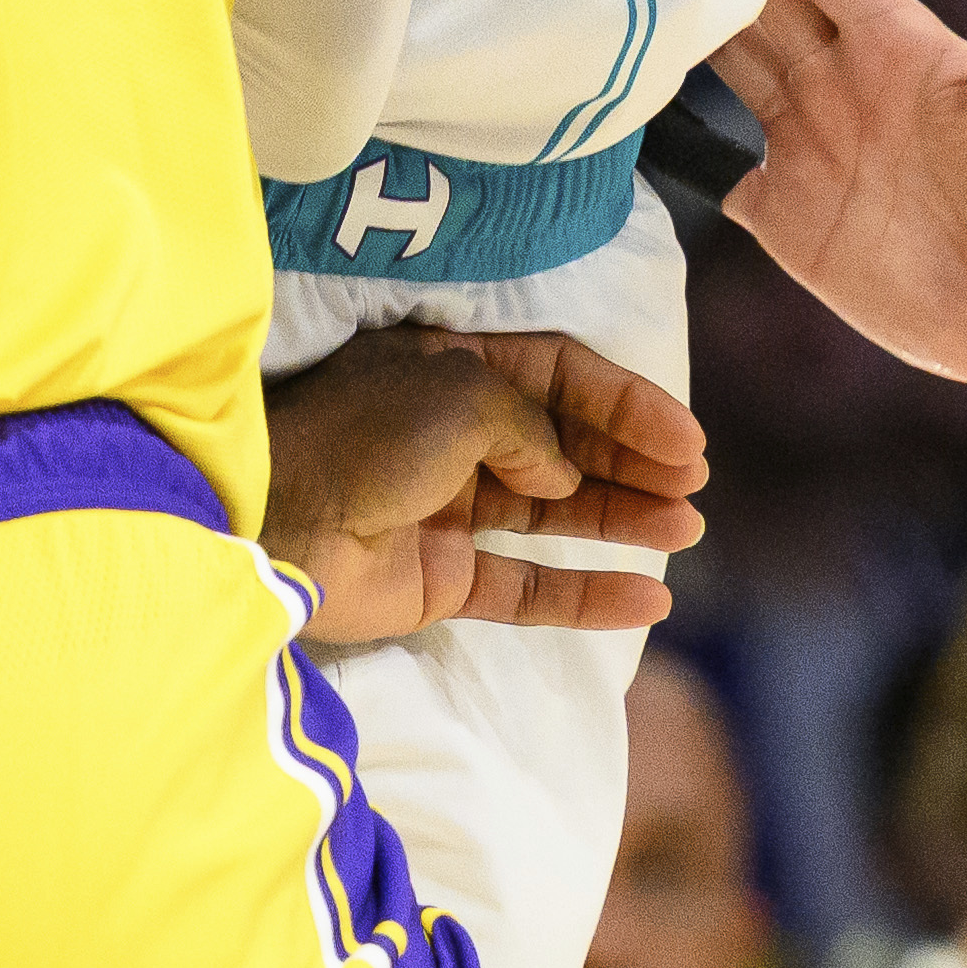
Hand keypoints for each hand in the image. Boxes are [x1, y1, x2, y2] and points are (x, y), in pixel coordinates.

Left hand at [262, 324, 709, 651]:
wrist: (275, 523)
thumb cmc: (361, 438)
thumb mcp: (459, 394)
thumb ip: (531, 424)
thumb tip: (562, 470)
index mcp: (451, 368)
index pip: (560, 375)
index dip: (626, 405)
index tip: (685, 440)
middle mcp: (454, 435)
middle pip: (566, 443)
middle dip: (633, 462)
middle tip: (691, 484)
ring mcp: (448, 511)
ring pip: (556, 513)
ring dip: (623, 520)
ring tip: (685, 530)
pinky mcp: (441, 581)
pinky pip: (527, 588)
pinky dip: (586, 594)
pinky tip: (646, 599)